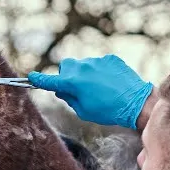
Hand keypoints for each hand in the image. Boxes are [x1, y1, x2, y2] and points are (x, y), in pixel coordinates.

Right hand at [28, 55, 154, 129]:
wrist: (137, 103)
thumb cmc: (108, 111)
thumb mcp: (83, 111)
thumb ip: (69, 98)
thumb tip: (62, 89)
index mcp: (73, 82)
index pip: (50, 80)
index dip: (39, 80)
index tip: (32, 77)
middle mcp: (82, 68)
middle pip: (66, 66)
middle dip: (67, 75)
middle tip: (75, 88)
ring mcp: (97, 61)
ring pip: (83, 65)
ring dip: (84, 74)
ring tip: (99, 88)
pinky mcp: (110, 59)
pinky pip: (99, 63)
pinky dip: (100, 71)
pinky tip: (110, 83)